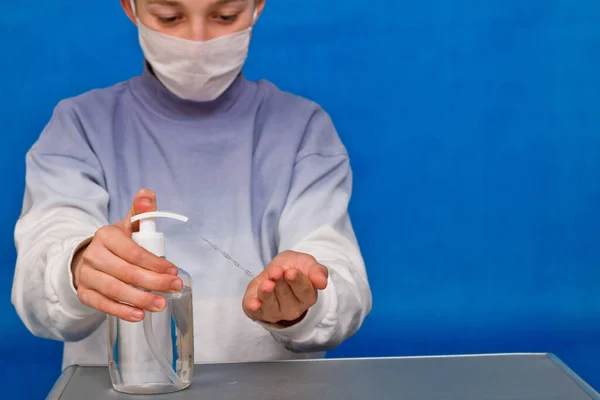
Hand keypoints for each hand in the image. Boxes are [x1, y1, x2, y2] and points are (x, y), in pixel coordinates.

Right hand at [72, 189, 182, 321]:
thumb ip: (142, 210)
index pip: (133, 252)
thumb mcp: (130, 224)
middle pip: (126, 273)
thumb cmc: (118, 243)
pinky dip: (121, 311)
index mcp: (106, 236)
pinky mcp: (84, 293)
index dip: (154, 263)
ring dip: (140, 299)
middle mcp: (94, 255)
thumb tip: (147, 194)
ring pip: (115, 290)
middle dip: (153, 282)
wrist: (89, 258)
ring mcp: (86, 275)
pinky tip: (139, 315)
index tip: (173, 271)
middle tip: (174, 288)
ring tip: (161, 304)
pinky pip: (102, 305)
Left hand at [242, 250, 328, 325]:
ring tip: (266, 284)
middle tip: (276, 271)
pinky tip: (253, 304)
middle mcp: (293, 308)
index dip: (296, 281)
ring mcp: (275, 312)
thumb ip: (317, 271)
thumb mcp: (306, 263)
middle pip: (286, 297)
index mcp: (307, 296)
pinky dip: (254, 309)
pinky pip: (255, 313)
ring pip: (271, 305)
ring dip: (267, 294)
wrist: (275, 271)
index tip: (290, 272)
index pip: (303, 291)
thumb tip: (322, 283)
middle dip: (280, 283)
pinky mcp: (259, 312)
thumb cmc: (293, 267)